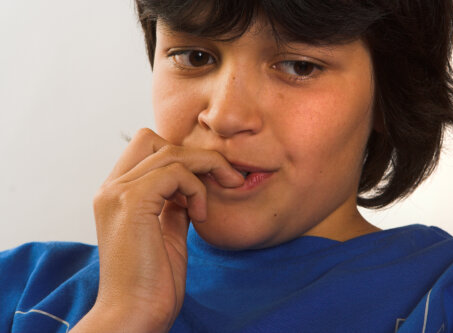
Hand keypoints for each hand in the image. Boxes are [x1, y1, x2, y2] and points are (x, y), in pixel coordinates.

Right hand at [71, 128, 242, 331]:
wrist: (134, 315)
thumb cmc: (151, 282)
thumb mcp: (168, 234)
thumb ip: (174, 206)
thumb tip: (193, 188)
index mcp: (116, 194)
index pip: (146, 149)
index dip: (181, 159)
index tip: (207, 185)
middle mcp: (111, 188)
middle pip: (154, 139)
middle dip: (195, 154)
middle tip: (225, 179)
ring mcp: (118, 193)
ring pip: (170, 152)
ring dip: (204, 169)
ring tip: (216, 199)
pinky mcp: (131, 202)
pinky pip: (175, 172)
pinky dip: (196, 189)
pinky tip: (200, 216)